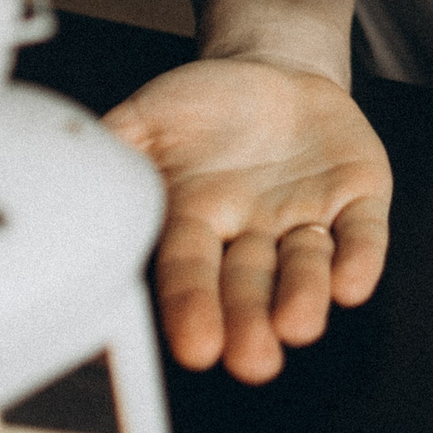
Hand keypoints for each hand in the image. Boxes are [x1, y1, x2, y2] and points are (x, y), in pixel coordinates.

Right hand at [106, 55, 392, 383]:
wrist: (273, 72)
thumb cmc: (205, 106)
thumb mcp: (148, 118)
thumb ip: (113, 146)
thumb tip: (72, 168)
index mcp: (194, 221)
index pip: (188, 272)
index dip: (191, 308)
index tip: (194, 346)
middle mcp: (250, 234)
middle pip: (248, 286)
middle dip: (249, 323)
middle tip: (252, 360)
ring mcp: (305, 218)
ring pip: (306, 267)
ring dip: (305, 296)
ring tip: (298, 325)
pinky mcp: (357, 198)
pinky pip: (360, 233)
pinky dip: (359, 257)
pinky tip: (353, 282)